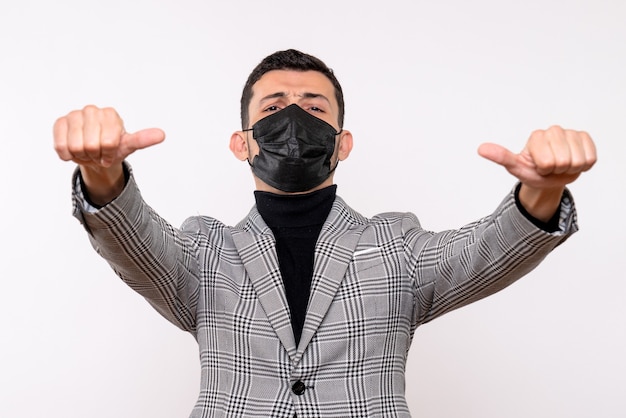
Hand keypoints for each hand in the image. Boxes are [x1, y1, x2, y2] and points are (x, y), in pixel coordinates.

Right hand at [53, 105, 164, 168]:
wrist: (95, 152)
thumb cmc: (112, 147)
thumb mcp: (128, 145)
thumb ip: (143, 139)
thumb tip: (161, 135)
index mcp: (110, 114)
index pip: (108, 143)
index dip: (108, 154)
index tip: (110, 152)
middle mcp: (92, 110)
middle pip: (90, 146)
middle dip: (95, 155)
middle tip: (97, 151)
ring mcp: (74, 115)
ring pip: (75, 147)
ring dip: (81, 155)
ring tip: (87, 150)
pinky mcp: (60, 123)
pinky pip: (61, 146)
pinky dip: (67, 155)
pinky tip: (73, 149)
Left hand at [478, 126, 596, 220]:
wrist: (549, 177)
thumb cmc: (532, 171)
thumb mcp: (515, 167)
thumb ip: (501, 157)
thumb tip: (481, 149)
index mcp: (536, 136)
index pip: (547, 162)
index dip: (544, 170)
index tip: (539, 166)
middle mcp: (553, 130)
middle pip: (563, 161)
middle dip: (557, 170)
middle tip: (551, 168)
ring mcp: (570, 133)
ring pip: (578, 161)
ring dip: (570, 168)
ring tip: (560, 165)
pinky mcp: (585, 138)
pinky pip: (590, 158)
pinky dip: (583, 166)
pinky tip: (573, 160)